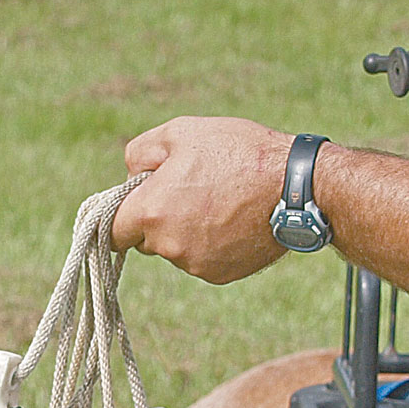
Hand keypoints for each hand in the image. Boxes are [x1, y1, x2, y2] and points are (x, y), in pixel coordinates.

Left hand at [109, 117, 298, 283]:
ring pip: (175, 250)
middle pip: (145, 240)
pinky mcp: (220, 275)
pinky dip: (211, 244)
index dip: (119, 216)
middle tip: (189, 191)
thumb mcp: (181, 132)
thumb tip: (130, 176)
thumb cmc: (238, 151)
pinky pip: (201, 260)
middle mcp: (168, 245)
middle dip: (157, 220)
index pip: (112, 231)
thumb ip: (140, 153)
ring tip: (219, 201)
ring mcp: (195, 264)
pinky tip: (233, 219)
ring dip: (186, 231)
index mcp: (151, 211)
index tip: (133, 205)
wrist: (296, 186)